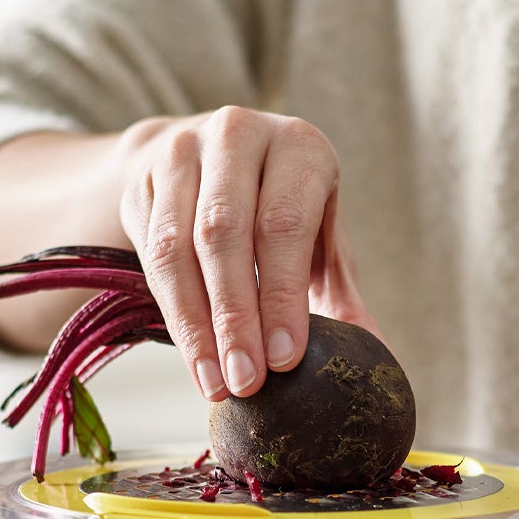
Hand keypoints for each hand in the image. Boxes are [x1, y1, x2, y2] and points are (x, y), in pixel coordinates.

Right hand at [117, 106, 373, 402]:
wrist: (207, 160)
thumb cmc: (280, 207)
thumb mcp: (320, 236)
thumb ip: (343, 295)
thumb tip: (377, 358)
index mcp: (298, 145)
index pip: (284, 223)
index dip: (282, 295)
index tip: (284, 359)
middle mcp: (237, 136)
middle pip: (224, 234)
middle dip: (235, 317)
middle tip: (246, 381)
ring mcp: (180, 153)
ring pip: (177, 247)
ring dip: (195, 325)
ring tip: (216, 383)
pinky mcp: (142, 181)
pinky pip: (150, 255)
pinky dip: (173, 312)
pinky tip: (195, 357)